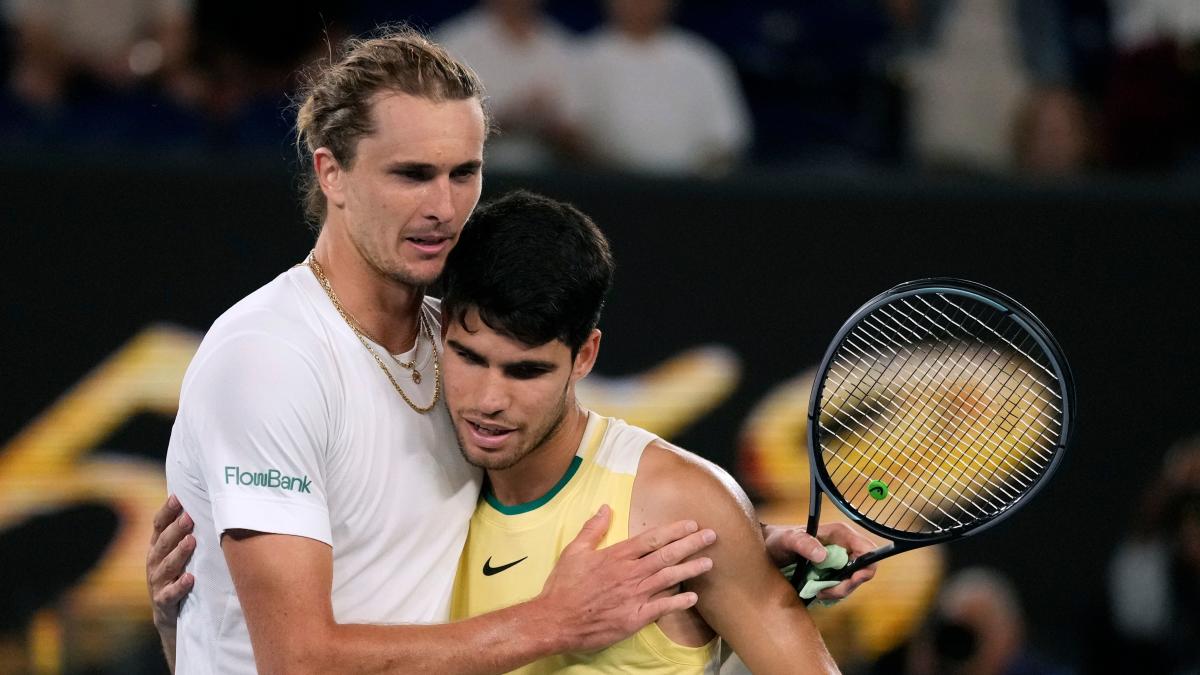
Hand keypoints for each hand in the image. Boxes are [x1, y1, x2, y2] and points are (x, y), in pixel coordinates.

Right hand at [147, 494, 195, 632]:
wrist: (170, 616)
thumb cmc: (180, 575)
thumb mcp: (180, 553)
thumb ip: (188, 532)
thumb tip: (206, 502)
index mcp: (157, 548)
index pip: (158, 526)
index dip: (166, 512)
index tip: (177, 498)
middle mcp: (154, 563)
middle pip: (163, 543)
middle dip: (176, 529)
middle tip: (189, 516)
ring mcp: (157, 583)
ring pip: (167, 566)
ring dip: (179, 553)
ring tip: (191, 541)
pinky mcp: (163, 602)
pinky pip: (170, 594)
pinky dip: (179, 586)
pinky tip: (190, 578)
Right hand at [537, 505, 715, 651]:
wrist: (555, 620)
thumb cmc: (563, 586)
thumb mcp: (574, 551)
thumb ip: (592, 529)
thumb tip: (604, 507)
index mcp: (616, 555)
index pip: (652, 538)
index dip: (674, 531)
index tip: (691, 524)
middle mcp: (629, 573)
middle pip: (666, 555)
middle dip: (691, 544)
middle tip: (711, 537)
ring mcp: (633, 596)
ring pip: (669, 578)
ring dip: (691, 569)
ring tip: (709, 562)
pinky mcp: (634, 617)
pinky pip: (661, 607)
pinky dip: (678, 602)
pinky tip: (693, 597)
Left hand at [762, 521, 876, 601]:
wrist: (769, 550)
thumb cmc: (778, 540)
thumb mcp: (786, 540)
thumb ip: (803, 543)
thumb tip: (823, 555)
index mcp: (840, 533)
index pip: (868, 550)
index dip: (866, 567)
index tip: (850, 581)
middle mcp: (844, 546)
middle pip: (864, 570)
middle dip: (849, 585)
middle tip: (827, 591)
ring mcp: (840, 560)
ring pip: (854, 581)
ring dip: (839, 591)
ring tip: (818, 591)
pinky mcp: (834, 571)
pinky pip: (844, 586)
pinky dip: (833, 593)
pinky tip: (818, 591)